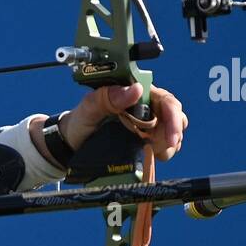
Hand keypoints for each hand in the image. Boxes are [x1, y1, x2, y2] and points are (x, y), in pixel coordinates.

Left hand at [58, 83, 188, 161]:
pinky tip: (151, 156)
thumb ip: (107, 98)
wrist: (71, 143)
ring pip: (171, 133)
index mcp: (135, 94)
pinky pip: (163, 146)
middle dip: (173, 134)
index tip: (171, 136)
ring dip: (168, 145)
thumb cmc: (80, 121)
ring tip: (153, 153)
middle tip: (162, 151)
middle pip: (174, 116)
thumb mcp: (89, 108)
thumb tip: (135, 89)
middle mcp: (146, 108)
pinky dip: (162, 152)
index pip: (165, 99)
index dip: (173, 116)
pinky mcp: (145, 141)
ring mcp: (147, 125)